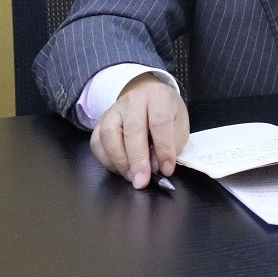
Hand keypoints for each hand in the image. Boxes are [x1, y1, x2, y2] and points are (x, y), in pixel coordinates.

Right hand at [90, 73, 188, 189]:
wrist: (147, 95)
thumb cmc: (166, 113)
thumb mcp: (180, 123)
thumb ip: (172, 143)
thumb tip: (155, 165)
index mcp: (158, 96)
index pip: (159, 122)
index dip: (163, 148)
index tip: (166, 170)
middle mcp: (133, 100)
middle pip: (133, 129)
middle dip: (137, 159)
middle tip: (142, 181)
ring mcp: (113, 109)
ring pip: (109, 134)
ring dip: (120, 161)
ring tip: (132, 177)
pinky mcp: (100, 121)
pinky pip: (97, 142)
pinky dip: (106, 160)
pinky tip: (120, 169)